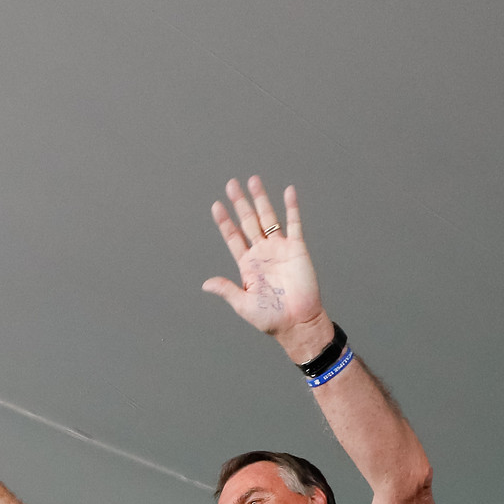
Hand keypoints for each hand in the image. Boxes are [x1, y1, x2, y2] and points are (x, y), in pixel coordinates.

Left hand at [202, 177, 332, 358]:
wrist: (297, 322)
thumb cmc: (270, 318)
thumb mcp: (243, 303)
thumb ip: (226, 290)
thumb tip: (205, 284)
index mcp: (247, 265)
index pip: (233, 237)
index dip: (224, 222)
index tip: (216, 205)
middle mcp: (262, 253)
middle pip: (248, 222)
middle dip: (240, 203)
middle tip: (232, 184)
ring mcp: (280, 249)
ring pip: (268, 218)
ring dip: (261, 199)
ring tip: (253, 181)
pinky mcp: (297, 249)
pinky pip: (294, 224)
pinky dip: (291, 207)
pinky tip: (288, 191)